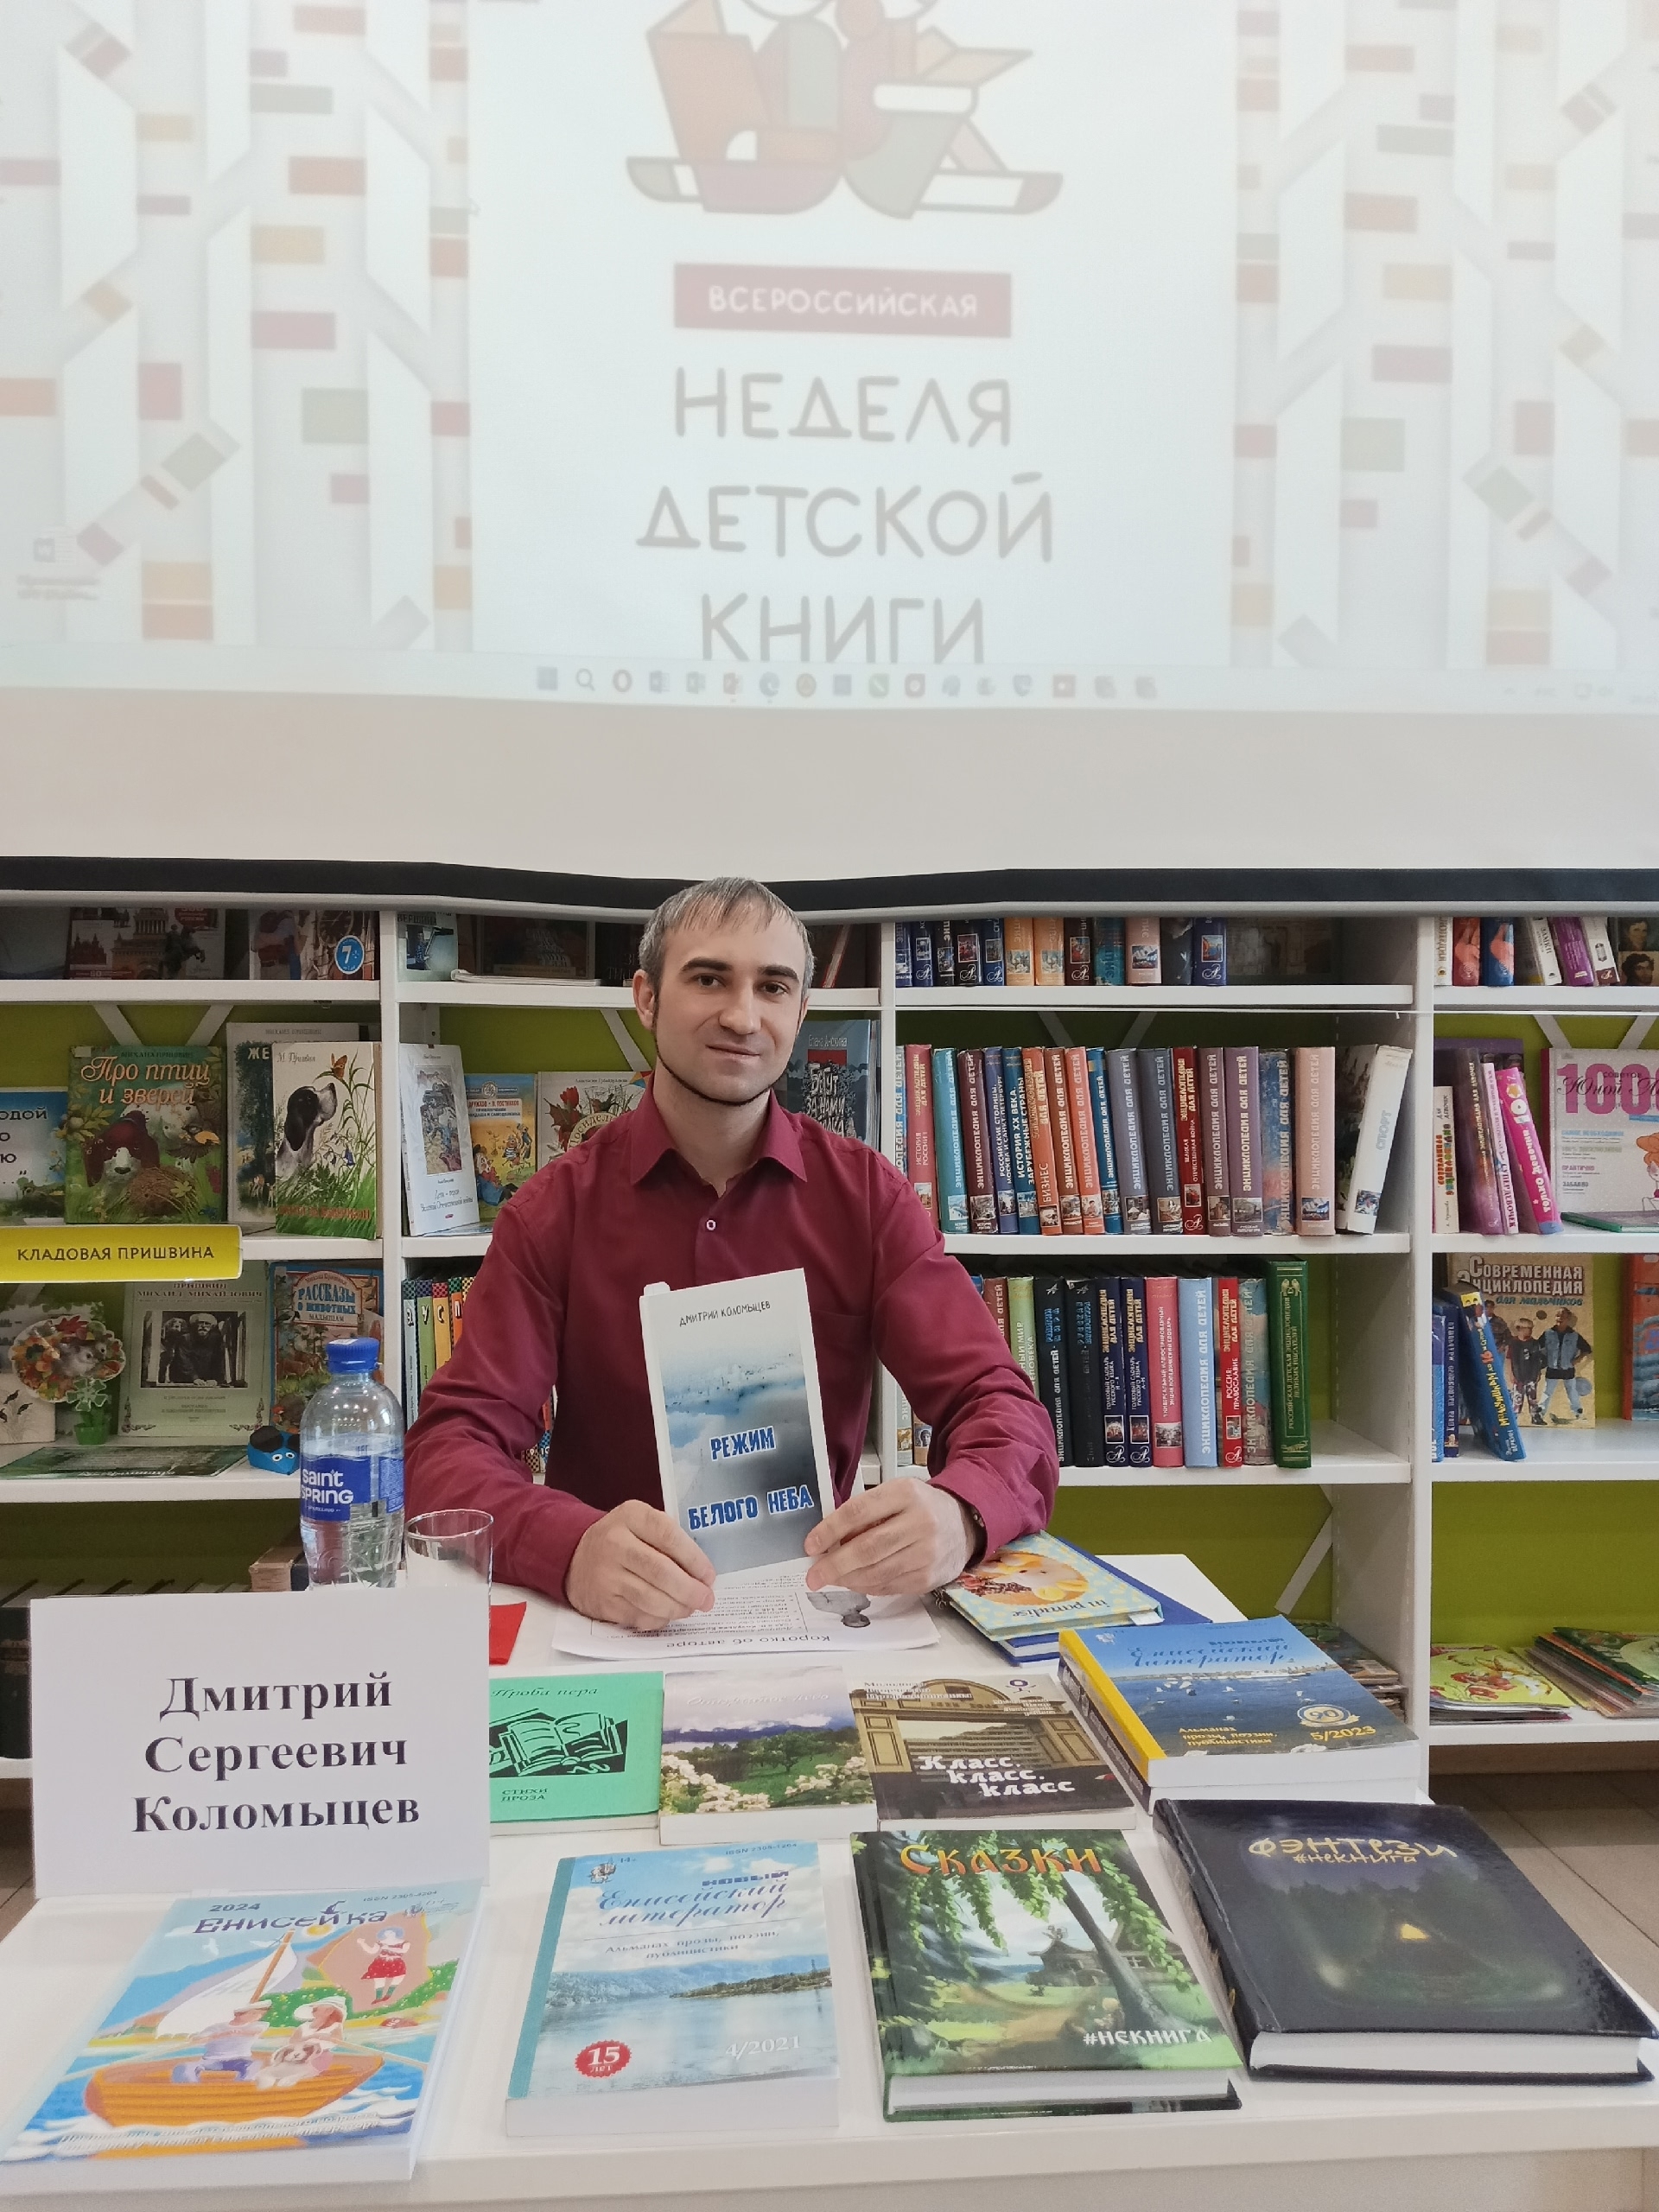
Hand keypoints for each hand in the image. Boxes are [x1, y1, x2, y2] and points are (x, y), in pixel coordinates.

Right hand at [565, 1499, 715, 1626]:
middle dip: (690, 1590)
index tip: (709, 1576)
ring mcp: (606, 1574)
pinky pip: (638, 1616)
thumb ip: (669, 1541)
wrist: (575, 1557)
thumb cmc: (621, 1540)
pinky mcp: (602, 1602)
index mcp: (631, 1516)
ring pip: (651, 1598)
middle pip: (661, 1572)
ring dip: (678, 1608)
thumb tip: (701, 1576)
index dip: (694, 1560)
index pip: (669, 1536)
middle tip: (706, 1599)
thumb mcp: (641, 1524)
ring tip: (690, 1608)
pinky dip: (659, 1619)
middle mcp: (615, 1543)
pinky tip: (667, 1614)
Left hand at [803, 1481, 974, 1597]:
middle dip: (834, 1565)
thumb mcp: (895, 1494)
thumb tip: (828, 1541)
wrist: (964, 1524)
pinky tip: (854, 1582)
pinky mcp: (929, 1577)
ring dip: (847, 1579)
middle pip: (867, 1548)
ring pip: (877, 1572)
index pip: (859, 1512)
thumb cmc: (921, 1507)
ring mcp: (926, 1553)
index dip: (830, 1530)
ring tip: (831, 1579)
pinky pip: (889, 1586)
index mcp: (905, 1494)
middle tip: (813, 1575)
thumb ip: (866, 1512)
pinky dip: (866, 1587)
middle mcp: (919, 1522)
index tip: (811, 1545)